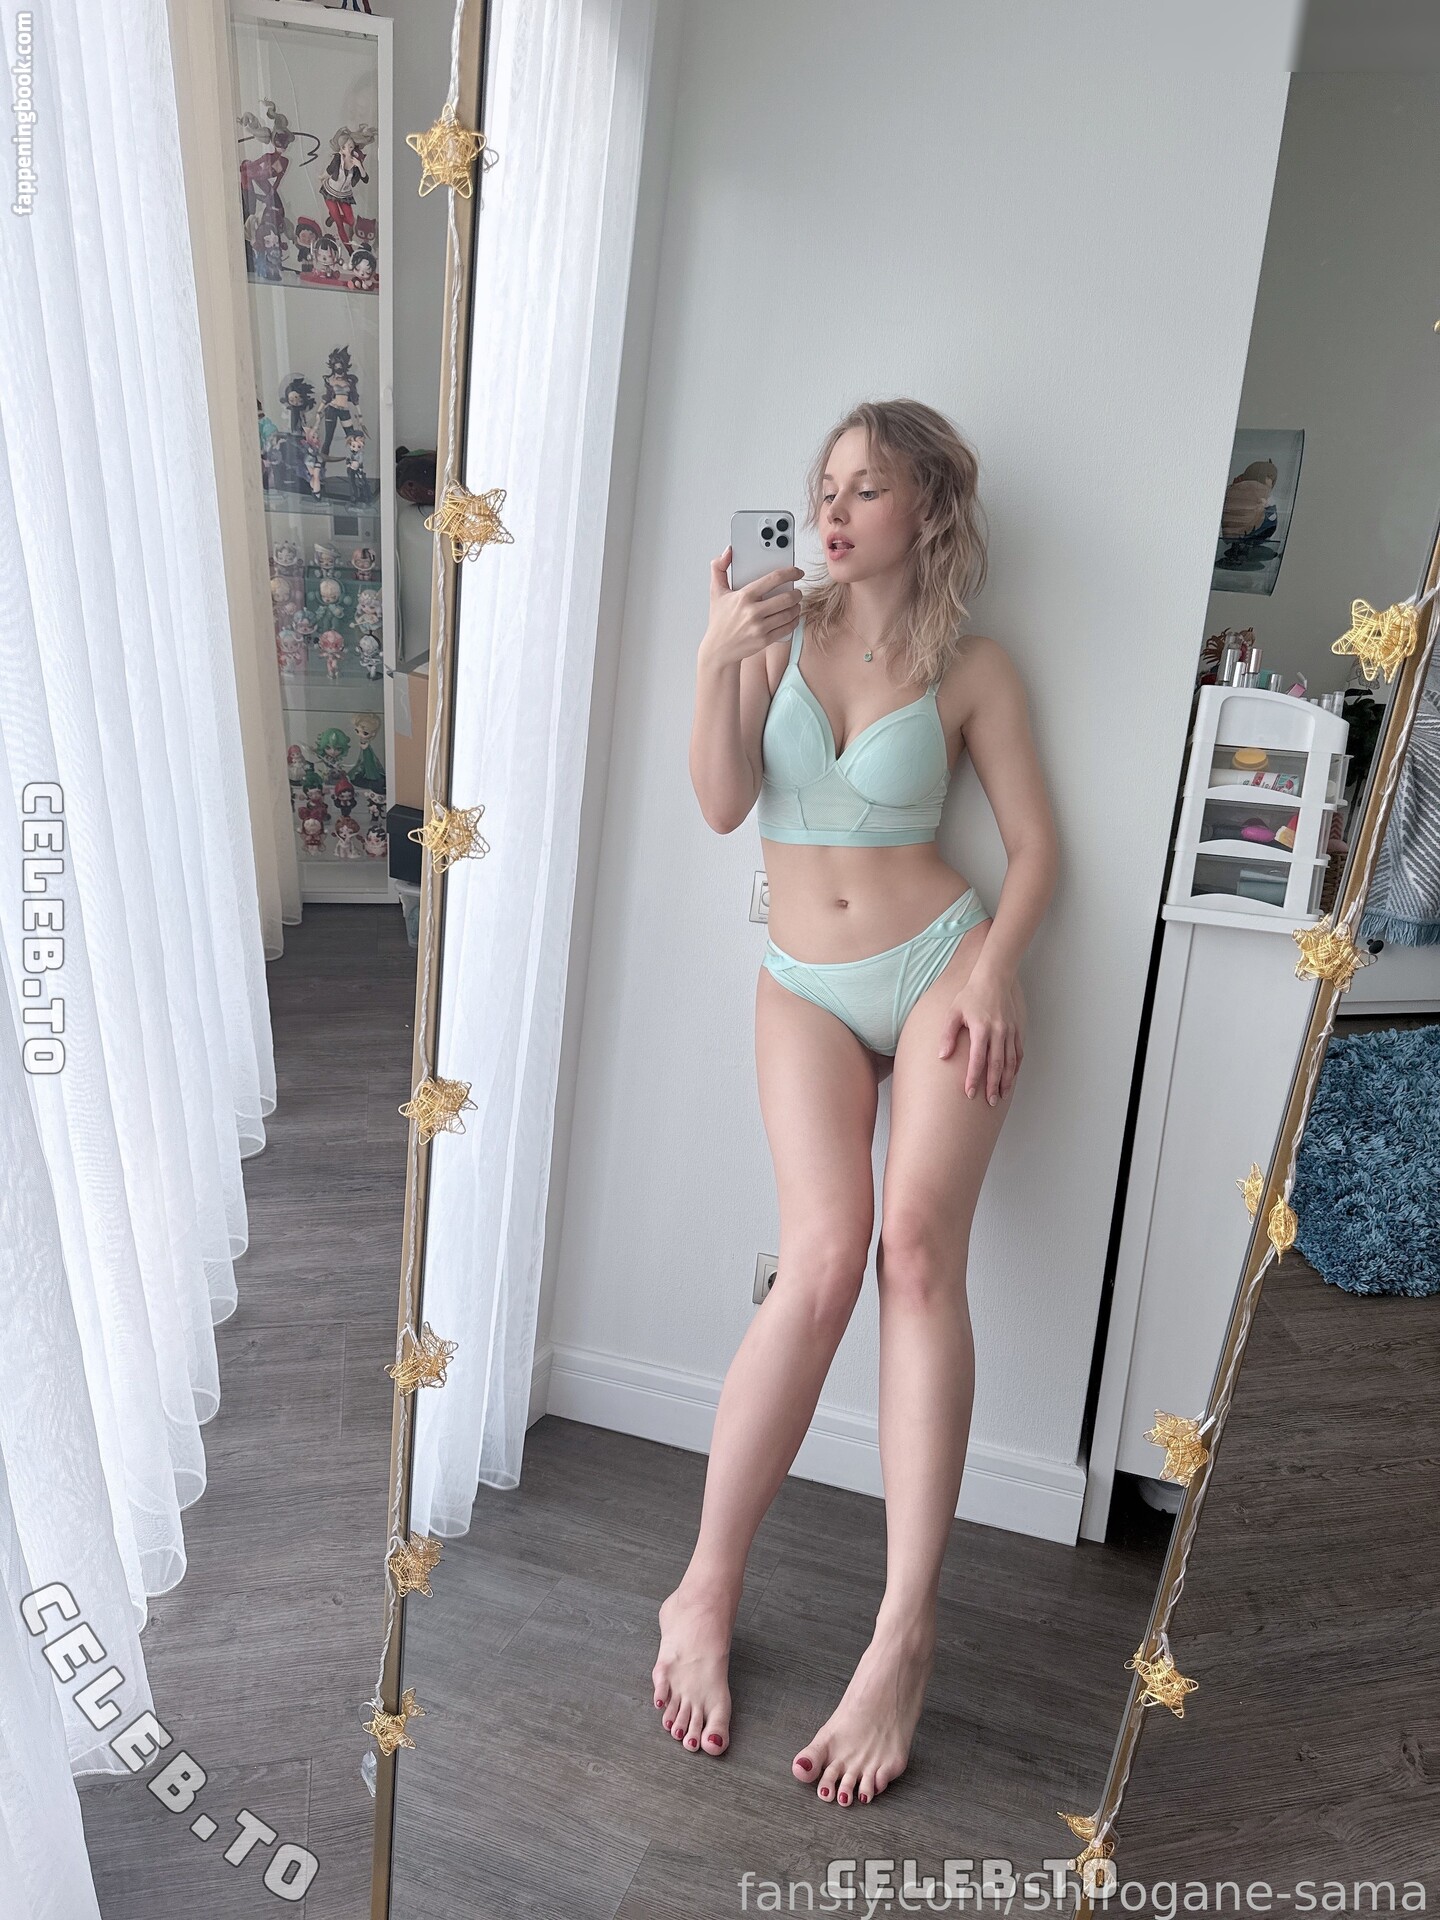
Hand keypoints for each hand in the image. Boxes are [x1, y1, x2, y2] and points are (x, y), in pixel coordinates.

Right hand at [701, 547, 803, 668]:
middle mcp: (752, 611)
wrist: (718, 649)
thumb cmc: (720, 620)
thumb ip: (719, 569)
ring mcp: (760, 627)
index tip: (798, 572)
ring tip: (795, 604)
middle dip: (797, 593)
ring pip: (789, 613)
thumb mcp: (716, 593)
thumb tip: (728, 551)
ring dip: (797, 607)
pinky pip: (788, 628)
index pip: (773, 579)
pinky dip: (794, 621)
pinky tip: (793, 617)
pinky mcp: (765, 640)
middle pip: (786, 597)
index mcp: (744, 596)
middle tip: (798, 591)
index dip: (790, 573)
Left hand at [938, 968, 1023, 1104]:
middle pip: (996, 1065)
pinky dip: (1015, 1067)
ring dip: (1006, 1080)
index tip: (970, 1093)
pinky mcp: (1016, 1029)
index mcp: (982, 1029)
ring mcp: (1009, 1032)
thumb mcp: (953, 1012)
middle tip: (990, 1102)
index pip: (977, 1060)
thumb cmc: (970, 995)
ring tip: (1002, 1095)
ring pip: (1010, 1061)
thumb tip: (942, 1056)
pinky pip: (1018, 1052)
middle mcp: (998, 1032)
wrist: (994, 979)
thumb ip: (947, 1035)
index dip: (974, 1078)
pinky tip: (1011, 1077)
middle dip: (993, 1085)